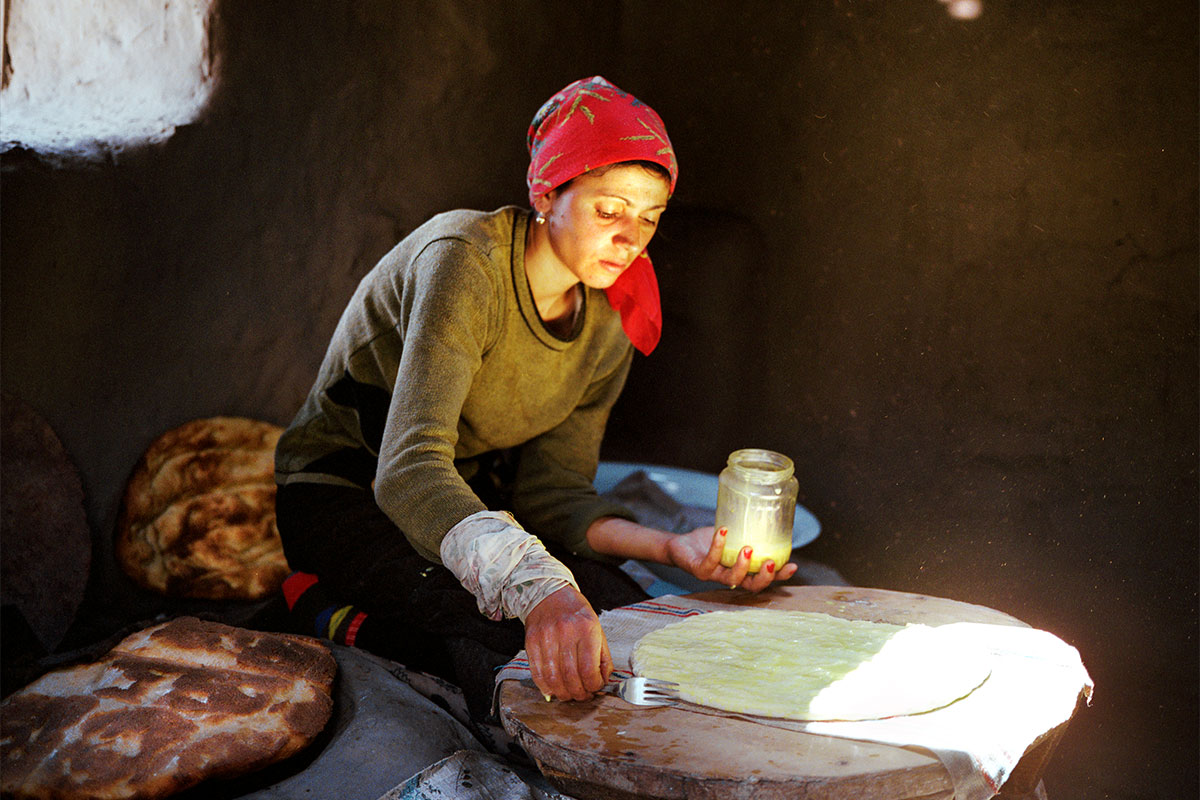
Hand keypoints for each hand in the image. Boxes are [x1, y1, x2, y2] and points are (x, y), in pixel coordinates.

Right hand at [523, 585, 613, 700]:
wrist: (549, 593)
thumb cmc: (575, 612)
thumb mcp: (597, 628)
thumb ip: (603, 657)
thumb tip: (604, 681)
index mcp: (586, 629)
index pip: (589, 670)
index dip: (593, 686)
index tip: (595, 688)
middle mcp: (565, 633)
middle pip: (571, 677)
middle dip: (579, 694)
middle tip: (583, 696)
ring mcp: (546, 638)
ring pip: (553, 678)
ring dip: (562, 693)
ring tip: (569, 694)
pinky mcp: (531, 642)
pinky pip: (537, 672)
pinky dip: (546, 686)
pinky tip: (553, 689)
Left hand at [666, 526, 798, 590]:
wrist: (680, 545)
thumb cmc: (708, 542)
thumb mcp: (732, 536)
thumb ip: (748, 530)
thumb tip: (770, 512)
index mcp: (742, 571)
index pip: (764, 578)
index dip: (780, 576)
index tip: (793, 566)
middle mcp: (730, 577)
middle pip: (752, 586)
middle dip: (765, 577)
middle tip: (772, 563)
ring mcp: (714, 575)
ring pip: (732, 579)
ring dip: (742, 566)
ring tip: (748, 548)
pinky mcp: (699, 570)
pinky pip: (710, 562)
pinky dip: (717, 546)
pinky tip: (723, 532)